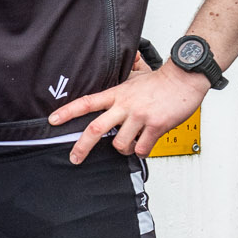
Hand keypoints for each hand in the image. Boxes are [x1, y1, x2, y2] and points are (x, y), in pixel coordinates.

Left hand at [49, 63, 210, 164]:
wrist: (184, 79)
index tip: (53, 120)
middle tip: (75, 158)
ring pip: (119, 144)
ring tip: (130, 143)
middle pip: (95, 128)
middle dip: (82, 146)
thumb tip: (116, 85)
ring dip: (123, 149)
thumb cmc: (162, 81)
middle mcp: (125, 106)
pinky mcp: (155, 126)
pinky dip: (142, 151)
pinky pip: (142, 148)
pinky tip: (146, 144)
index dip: (68, 112)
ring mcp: (139, 116)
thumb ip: (122, 86)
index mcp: (117, 94)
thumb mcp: (135, 79)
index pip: (87, 102)